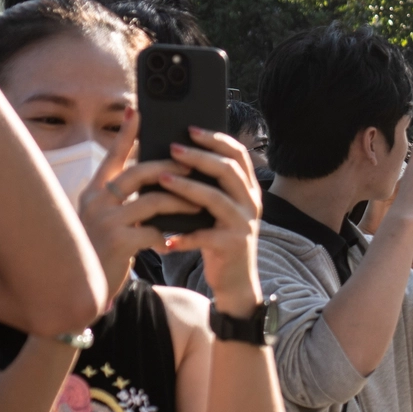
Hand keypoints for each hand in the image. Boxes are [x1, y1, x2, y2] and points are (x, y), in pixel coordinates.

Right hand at [79, 110, 196, 294]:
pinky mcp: (118, 242)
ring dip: (180, 202)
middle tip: (193, 168)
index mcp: (95, 191)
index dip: (126, 132)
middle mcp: (97, 201)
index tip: (137, 109)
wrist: (83, 290)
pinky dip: (171, 234)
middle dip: (170, 169)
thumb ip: (123, 200)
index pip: (112, 155)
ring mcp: (106, 220)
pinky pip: (155, 230)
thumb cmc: (101, 251)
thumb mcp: (106, 220)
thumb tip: (156, 177)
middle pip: (139, 172)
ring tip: (198, 205)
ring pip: (153, 200)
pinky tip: (179, 239)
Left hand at [158, 126, 264, 317]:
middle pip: (228, 170)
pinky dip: (183, 235)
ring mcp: (243, 224)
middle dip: (198, 156)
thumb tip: (176, 157)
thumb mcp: (219, 210)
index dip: (216, 139)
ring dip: (187, 186)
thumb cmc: (220, 241)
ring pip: (215, 198)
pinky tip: (165, 236)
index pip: (238, 154)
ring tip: (162, 178)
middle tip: (172, 148)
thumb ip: (209, 187)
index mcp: (248, 190)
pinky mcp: (232, 246)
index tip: (190, 128)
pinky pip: (204, 235)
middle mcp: (250, 204)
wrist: (237, 283)